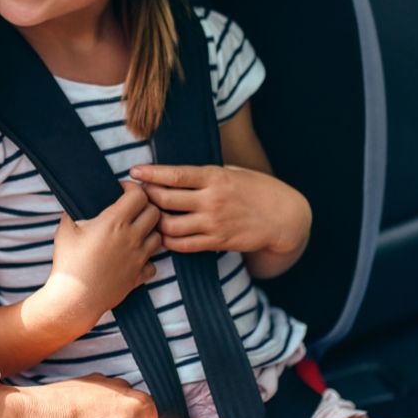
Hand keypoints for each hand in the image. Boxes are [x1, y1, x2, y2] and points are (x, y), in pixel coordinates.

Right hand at [39, 183, 162, 330]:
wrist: (74, 298)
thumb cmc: (68, 262)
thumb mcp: (65, 229)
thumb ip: (73, 211)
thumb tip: (76, 202)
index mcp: (114, 222)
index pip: (138, 195)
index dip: (132, 188)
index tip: (123, 189)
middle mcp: (131, 238)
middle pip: (155, 213)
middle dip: (146, 206)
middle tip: (132, 208)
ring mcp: (138, 258)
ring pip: (159, 237)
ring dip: (149, 231)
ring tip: (135, 231)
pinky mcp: (138, 276)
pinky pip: (153, 263)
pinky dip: (147, 259)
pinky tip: (133, 257)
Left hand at [130, 164, 310, 258]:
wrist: (283, 216)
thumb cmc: (256, 188)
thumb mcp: (232, 171)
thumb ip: (205, 174)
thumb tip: (172, 173)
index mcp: (215, 177)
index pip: (175, 175)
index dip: (150, 174)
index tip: (134, 171)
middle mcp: (212, 200)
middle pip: (165, 200)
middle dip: (145, 196)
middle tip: (135, 194)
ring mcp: (214, 223)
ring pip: (169, 226)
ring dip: (153, 221)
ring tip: (147, 216)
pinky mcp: (217, 242)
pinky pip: (183, 245)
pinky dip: (167, 240)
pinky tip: (162, 234)